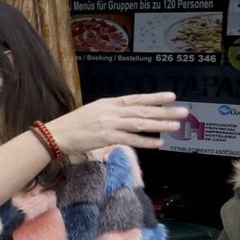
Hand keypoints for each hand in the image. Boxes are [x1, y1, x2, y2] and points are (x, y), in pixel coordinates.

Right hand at [43, 92, 185, 155]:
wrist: (56, 135)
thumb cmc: (73, 125)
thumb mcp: (93, 112)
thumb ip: (111, 113)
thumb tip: (127, 115)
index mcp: (108, 103)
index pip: (136, 99)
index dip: (155, 97)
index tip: (172, 96)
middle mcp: (111, 111)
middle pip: (143, 110)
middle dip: (165, 111)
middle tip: (183, 111)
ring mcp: (109, 124)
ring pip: (140, 123)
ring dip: (160, 124)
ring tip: (176, 125)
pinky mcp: (106, 137)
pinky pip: (130, 139)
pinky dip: (145, 141)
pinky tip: (158, 143)